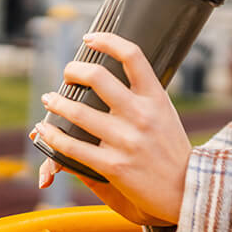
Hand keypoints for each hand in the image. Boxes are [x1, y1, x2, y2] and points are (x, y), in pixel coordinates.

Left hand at [30, 31, 191, 225]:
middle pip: (97, 76)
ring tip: (49, 100)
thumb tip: (108, 79)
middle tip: (67, 74)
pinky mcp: (113, 166)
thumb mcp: (164, 115)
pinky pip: (72, 147)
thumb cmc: (172, 151)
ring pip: (78, 111)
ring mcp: (126, 140)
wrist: (188, 192)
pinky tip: (44, 131)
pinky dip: (52, 137)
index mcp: (156, 97)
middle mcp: (141, 114)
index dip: (107, 40)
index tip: (89, 39)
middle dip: (73, 70)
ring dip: (56, 103)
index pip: (132, 55)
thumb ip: (140, 98)